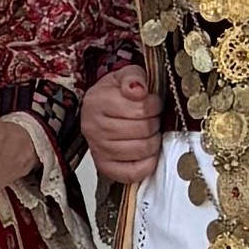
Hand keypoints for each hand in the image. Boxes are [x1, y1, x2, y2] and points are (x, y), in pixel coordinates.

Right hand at [83, 62, 161, 185]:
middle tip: (152, 118)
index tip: (153, 103)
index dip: (155, 105)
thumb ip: (133, 76)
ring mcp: (98, 149)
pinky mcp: (105, 167)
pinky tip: (147, 153)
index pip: (141, 108)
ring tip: (149, 133)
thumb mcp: (122, 76)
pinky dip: (147, 164)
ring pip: (141, 150)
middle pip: (143, 130)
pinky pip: (133, 172)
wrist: (96, 111)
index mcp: (97, 101)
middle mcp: (93, 127)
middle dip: (155, 123)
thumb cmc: (112, 94)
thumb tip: (139, 91)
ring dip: (153, 142)